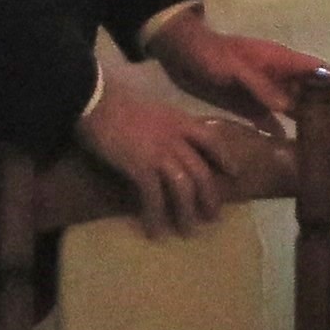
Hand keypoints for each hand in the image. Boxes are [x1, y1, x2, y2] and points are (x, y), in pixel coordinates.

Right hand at [74, 87, 250, 237]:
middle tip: (213, 217)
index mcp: (179, 120)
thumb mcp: (151, 109)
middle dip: (210, 197)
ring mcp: (160, 153)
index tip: (235, 172)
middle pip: (201, 171)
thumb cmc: (115, 101)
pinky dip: (155, 217)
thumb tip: (166, 142)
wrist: (94, 98)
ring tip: (187, 231)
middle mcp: (175, 137)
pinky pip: (154, 198)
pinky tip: (154, 231)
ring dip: (186, 213)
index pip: (211, 139)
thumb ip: (164, 125)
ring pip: (184, 189)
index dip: (225, 157)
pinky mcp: (141, 167)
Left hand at [149, 12, 329, 142]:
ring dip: (313, 129)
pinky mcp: (247, 105)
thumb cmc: (208, 54)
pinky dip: (283, 135)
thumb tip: (286, 107)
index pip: (318, 71)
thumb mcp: (233, 67)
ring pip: (296, 112)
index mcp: (278, 61)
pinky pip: (271, 122)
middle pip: (312, 98)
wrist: (179, 54)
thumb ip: (259, 86)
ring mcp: (263, 92)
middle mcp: (277, 77)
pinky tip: (292, 152)